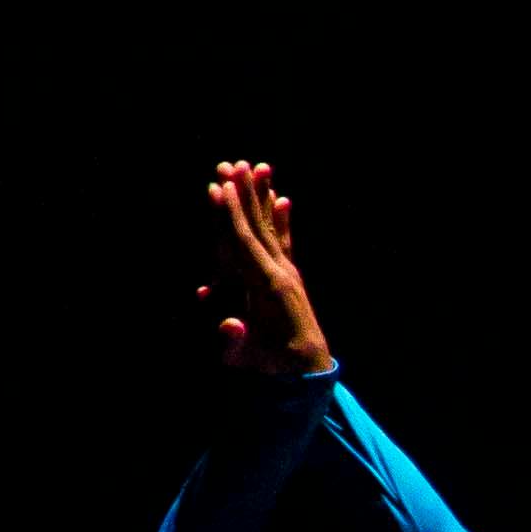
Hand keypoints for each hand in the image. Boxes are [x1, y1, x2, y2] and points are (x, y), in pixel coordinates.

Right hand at [196, 161, 335, 375]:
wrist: (308, 369)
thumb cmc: (272, 365)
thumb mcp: (247, 357)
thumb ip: (235, 341)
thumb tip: (229, 324)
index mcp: (266, 286)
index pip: (243, 242)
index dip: (231, 214)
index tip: (222, 186)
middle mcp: (281, 272)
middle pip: (257, 225)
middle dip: (244, 194)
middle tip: (232, 162)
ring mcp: (289, 272)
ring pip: (271, 227)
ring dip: (262, 197)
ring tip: (259, 167)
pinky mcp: (292, 277)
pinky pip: (285, 241)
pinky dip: (282, 220)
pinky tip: (283, 199)